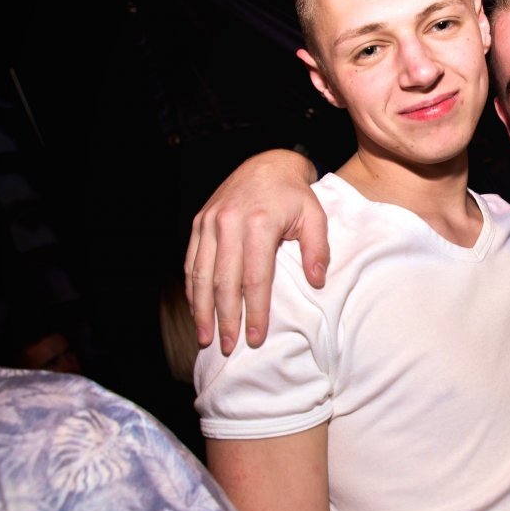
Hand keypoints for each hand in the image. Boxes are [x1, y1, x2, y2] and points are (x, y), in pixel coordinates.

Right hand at [184, 149, 325, 353]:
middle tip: (228, 346)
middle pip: (224, 281)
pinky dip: (191, 289)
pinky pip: (191, 261)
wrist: (267, 164)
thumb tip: (316, 281)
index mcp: (260, 223)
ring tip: (205, 338)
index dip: (255, 312)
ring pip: (200, 274)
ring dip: (201, 310)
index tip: (256, 338)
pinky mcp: (199, 222)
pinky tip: (196, 310)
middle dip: (225, 318)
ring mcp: (210, 222)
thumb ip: (318, 249)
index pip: (255, 278)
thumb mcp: (315, 216)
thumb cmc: (294, 196)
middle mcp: (229, 222)